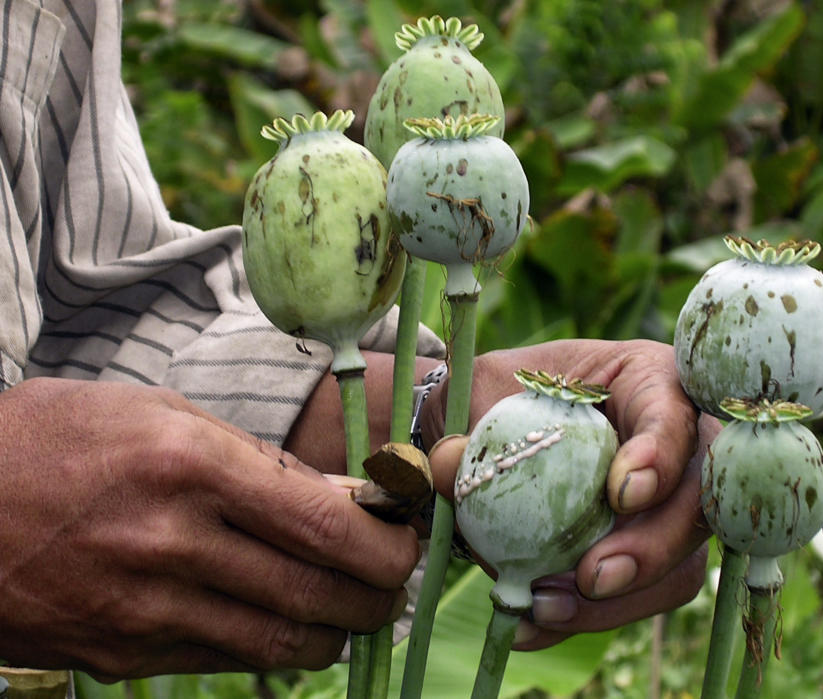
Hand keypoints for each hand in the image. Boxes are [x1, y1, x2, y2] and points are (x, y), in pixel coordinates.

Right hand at [0, 378, 418, 679]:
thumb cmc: (64, 438)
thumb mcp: (164, 418)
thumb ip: (262, 463)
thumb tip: (348, 501)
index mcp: (188, 466)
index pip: (320, 522)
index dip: (382, 543)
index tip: (407, 542)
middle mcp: (170, 542)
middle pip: (314, 592)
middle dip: (377, 597)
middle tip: (395, 583)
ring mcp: (142, 608)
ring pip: (279, 643)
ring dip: (336, 631)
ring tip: (353, 609)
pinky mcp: (119, 654)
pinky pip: (226, 659)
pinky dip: (274, 647)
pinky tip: (288, 624)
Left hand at [422, 339, 719, 649]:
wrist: (491, 435)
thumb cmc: (500, 394)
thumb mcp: (479, 390)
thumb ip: (472, 422)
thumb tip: (454, 465)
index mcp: (646, 380)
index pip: (675, 413)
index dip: (662, 456)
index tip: (621, 495)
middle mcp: (676, 442)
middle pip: (698, 500)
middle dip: (653, 547)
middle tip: (593, 577)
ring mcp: (669, 504)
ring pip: (680, 562)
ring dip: (621, 597)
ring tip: (546, 607)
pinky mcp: (649, 553)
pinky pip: (642, 596)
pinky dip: (590, 616)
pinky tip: (534, 623)